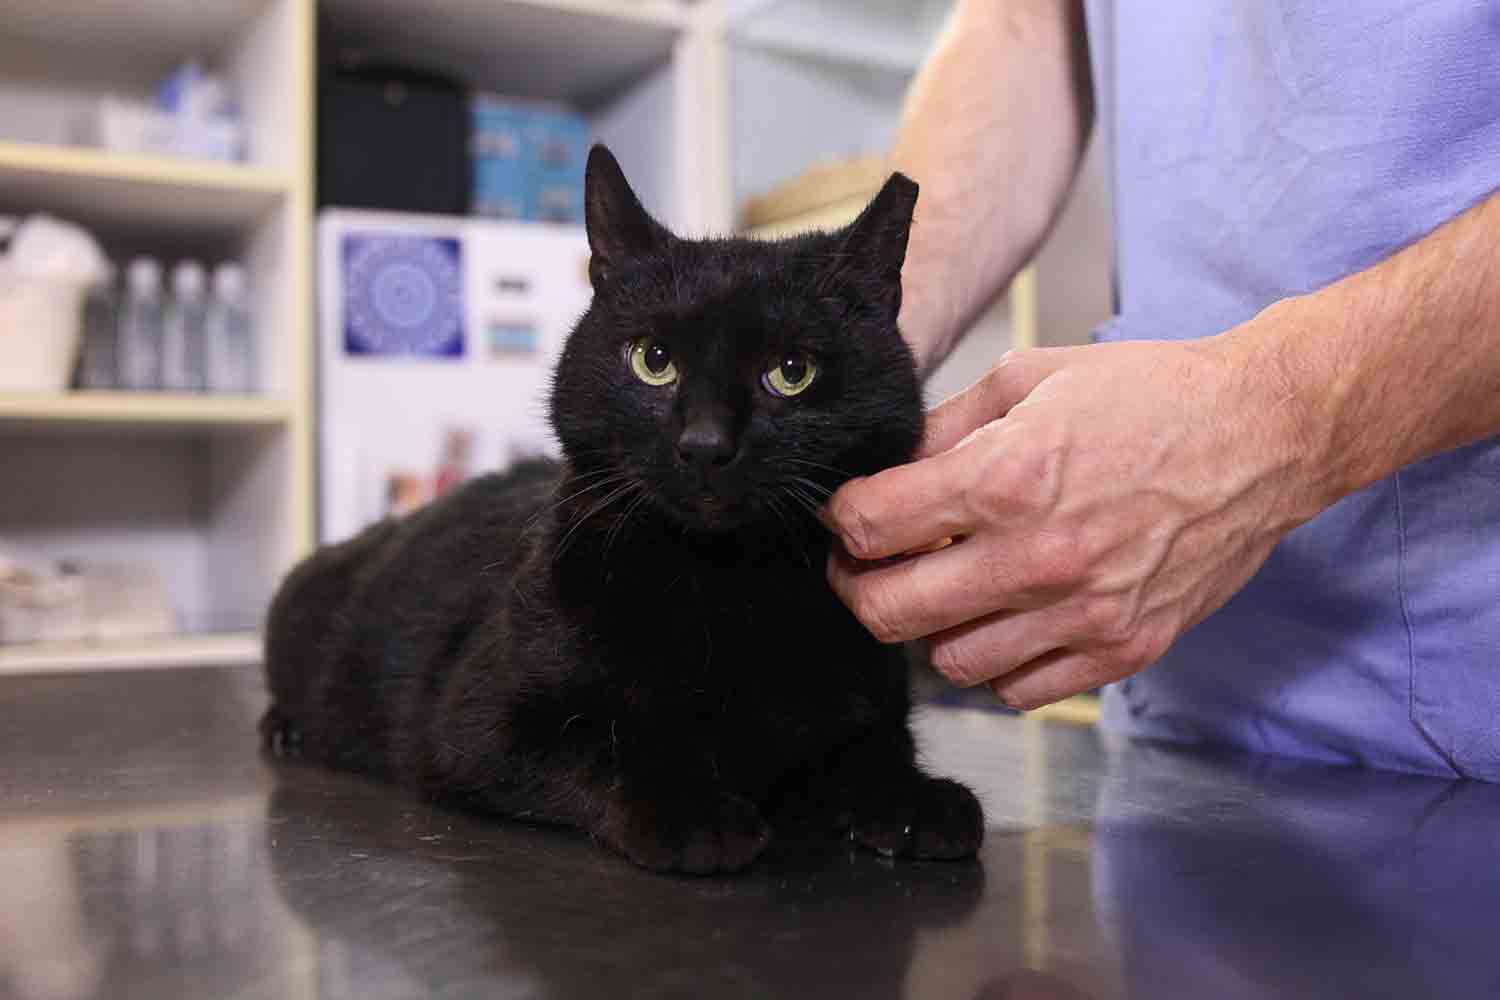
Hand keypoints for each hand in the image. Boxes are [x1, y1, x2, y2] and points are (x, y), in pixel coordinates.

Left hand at [825, 332, 1318, 708]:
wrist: (1264, 433)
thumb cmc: (1151, 395)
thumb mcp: (1031, 377)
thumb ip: (946, 427)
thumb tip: (888, 465)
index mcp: (1006, 478)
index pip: (872, 526)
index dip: (842, 520)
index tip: (847, 516)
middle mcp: (1038, 556)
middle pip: (891, 611)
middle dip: (858, 587)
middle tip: (865, 567)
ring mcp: (1083, 612)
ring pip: (950, 661)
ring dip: (932, 628)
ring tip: (946, 590)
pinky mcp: (1124, 647)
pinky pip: (1020, 689)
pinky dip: (997, 664)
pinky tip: (1005, 621)